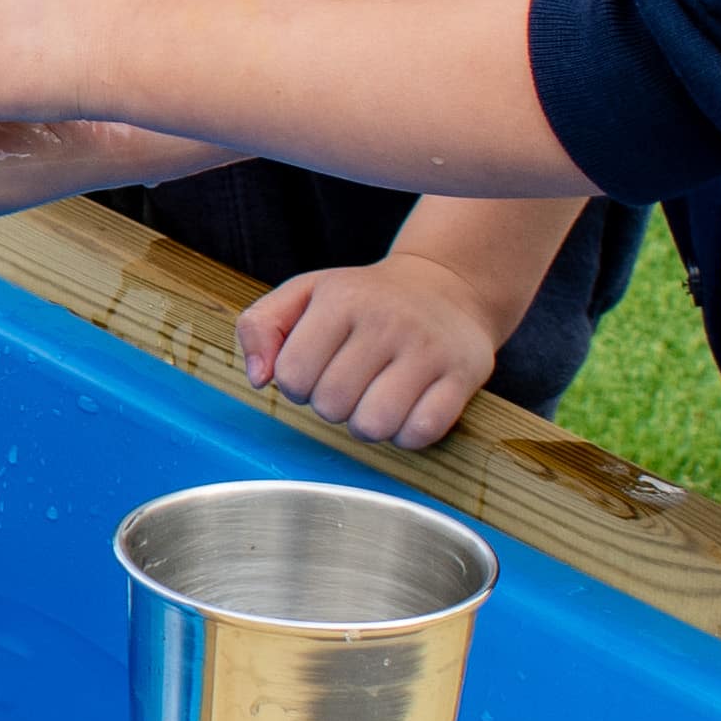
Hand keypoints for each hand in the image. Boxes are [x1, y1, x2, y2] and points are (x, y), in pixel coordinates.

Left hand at [234, 252, 508, 449]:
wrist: (447, 286)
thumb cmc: (364, 299)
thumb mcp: (304, 293)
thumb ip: (260, 326)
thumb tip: (258, 378)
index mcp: (342, 299)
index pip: (292, 375)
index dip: (297, 384)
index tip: (316, 369)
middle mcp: (387, 320)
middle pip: (331, 405)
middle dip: (331, 406)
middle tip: (349, 384)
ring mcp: (428, 348)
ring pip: (374, 425)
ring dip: (367, 425)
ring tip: (374, 399)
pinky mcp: (463, 374)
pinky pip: (421, 432)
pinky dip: (407, 435)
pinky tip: (407, 410)